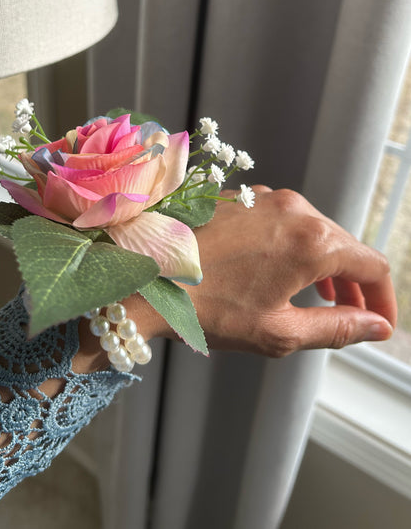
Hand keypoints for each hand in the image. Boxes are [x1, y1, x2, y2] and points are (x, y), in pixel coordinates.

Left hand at [173, 187, 395, 356]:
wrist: (145, 278)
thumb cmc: (206, 308)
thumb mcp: (280, 331)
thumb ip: (337, 328)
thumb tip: (377, 327)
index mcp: (311, 241)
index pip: (373, 266)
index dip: (383, 298)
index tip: (379, 320)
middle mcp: (293, 209)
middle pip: (344, 245)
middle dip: (353, 283)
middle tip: (351, 314)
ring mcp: (263, 198)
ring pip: (312, 231)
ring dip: (323, 264)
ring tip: (319, 295)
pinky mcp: (239, 197)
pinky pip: (280, 221)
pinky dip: (290, 246)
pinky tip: (277, 270)